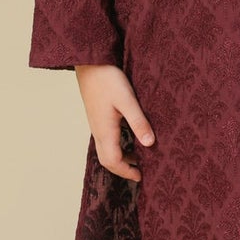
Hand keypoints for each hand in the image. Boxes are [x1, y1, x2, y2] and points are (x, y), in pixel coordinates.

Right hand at [74, 64, 155, 182]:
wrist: (89, 62)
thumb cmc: (108, 79)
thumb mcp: (127, 100)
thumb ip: (138, 122)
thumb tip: (149, 144)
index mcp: (105, 131)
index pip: (113, 161)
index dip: (127, 172)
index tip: (141, 177)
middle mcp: (98, 131)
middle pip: (107, 160)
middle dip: (122, 169)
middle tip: (139, 172)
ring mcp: (96, 124)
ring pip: (105, 150)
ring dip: (119, 158)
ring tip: (137, 158)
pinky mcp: (97, 117)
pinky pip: (105, 140)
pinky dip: (116, 147)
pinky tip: (129, 138)